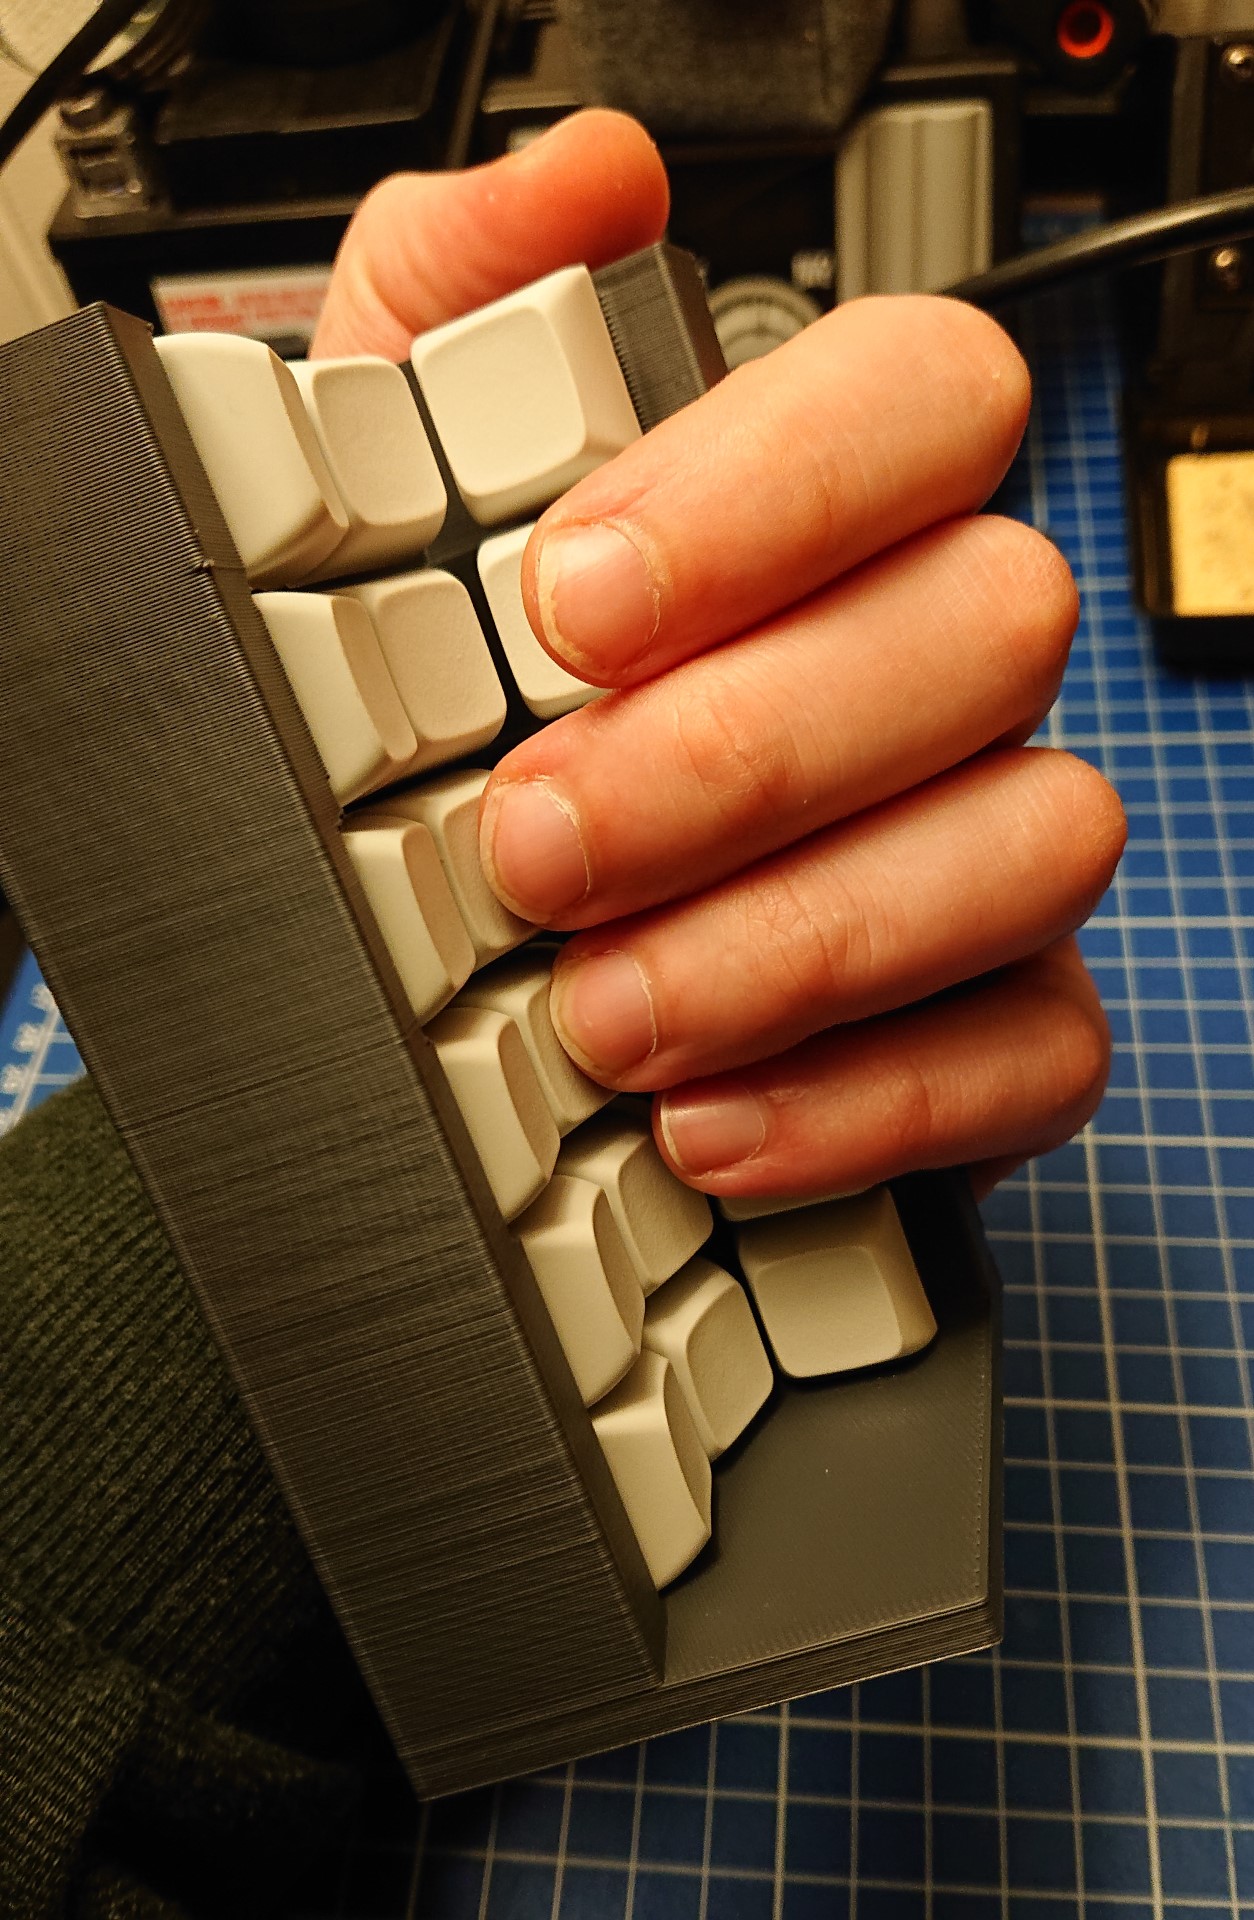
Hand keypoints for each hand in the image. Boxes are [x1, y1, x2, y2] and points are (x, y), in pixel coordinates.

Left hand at [314, 111, 1125, 1203]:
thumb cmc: (437, 704)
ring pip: (1036, 843)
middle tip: (538, 842)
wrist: (450, 948)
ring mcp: (985, 836)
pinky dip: (866, 1102)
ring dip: (800, 941)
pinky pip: (1036, 1052)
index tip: (576, 606)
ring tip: (603, 1011)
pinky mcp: (998, 1021)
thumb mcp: (382, 474)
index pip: (925, 397)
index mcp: (819, 506)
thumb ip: (458, 296)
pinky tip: (704, 1123)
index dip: (779, 488)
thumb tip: (583, 179)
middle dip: (746, 755)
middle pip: (996, 629)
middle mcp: (933, 659)